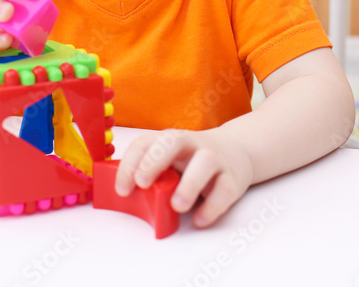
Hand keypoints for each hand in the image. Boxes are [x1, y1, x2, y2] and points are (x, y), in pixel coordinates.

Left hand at [114, 128, 254, 227]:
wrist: (236, 150)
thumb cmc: (192, 159)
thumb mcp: (170, 160)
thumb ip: (152, 174)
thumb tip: (127, 199)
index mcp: (169, 140)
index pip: (144, 144)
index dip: (129, 165)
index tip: (122, 189)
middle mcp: (192, 144)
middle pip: (174, 141)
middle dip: (155, 161)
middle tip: (142, 183)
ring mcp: (215, 158)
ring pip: (205, 162)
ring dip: (190, 184)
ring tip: (177, 206)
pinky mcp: (233, 178)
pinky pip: (225, 190)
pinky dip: (212, 207)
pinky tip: (200, 219)